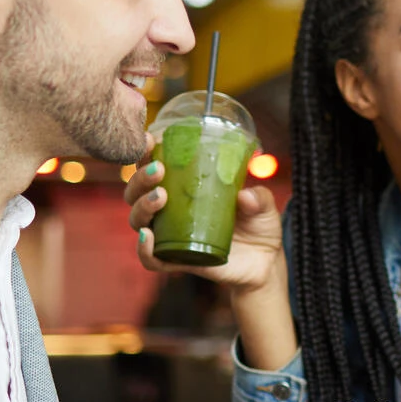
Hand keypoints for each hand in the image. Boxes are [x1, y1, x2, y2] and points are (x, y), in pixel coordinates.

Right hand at [127, 148, 285, 295]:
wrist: (264, 262)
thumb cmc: (257, 225)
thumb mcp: (264, 205)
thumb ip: (258, 198)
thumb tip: (245, 196)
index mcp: (182, 188)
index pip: (152, 167)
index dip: (143, 153)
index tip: (148, 139)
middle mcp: (168, 211)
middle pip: (135, 193)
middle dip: (140, 179)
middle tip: (158, 171)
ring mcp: (170, 236)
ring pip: (138, 221)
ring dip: (142, 206)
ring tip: (161, 197)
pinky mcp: (176, 261)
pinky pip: (151, 259)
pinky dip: (144, 249)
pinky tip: (148, 236)